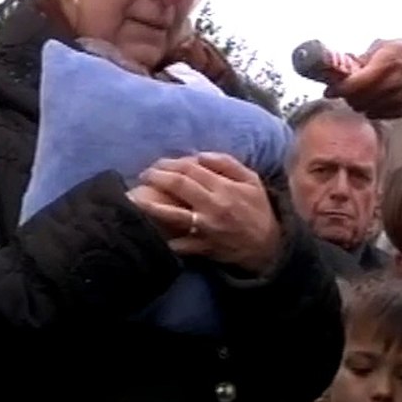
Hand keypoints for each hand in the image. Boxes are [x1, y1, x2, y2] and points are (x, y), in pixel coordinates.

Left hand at [131, 152, 281, 274]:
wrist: (267, 247)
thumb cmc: (258, 210)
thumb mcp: (251, 181)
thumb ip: (227, 164)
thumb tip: (200, 154)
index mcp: (224, 187)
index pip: (191, 169)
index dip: (170, 163)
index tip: (158, 164)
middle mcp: (213, 206)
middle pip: (178, 185)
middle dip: (156, 177)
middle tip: (144, 174)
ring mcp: (206, 228)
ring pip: (172, 214)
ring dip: (150, 205)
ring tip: (134, 198)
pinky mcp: (202, 247)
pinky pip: (178, 243)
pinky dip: (163, 239)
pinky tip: (148, 231)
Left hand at [325, 39, 401, 117]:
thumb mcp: (384, 46)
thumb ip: (364, 57)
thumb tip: (346, 64)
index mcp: (383, 66)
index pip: (352, 85)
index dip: (337, 89)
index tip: (329, 90)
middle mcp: (389, 86)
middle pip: (356, 100)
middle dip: (347, 96)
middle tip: (346, 89)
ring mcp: (396, 100)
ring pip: (364, 110)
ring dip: (359, 103)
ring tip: (362, 93)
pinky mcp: (401, 110)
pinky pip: (377, 115)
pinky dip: (372, 109)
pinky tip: (375, 98)